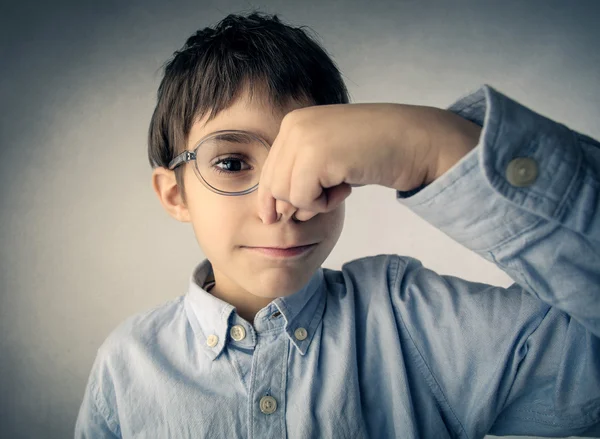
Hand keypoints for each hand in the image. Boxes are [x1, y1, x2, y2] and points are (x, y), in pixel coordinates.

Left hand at [257, 103, 480, 222]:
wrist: (413, 141)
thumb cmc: (375, 151)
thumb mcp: (329, 157)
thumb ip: (301, 175)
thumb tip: (275, 210)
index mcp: (294, 122)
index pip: (269, 169)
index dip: (271, 198)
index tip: (275, 217)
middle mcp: (294, 125)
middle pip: (273, 185)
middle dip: (298, 201)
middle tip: (330, 196)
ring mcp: (304, 138)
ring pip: (286, 194)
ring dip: (314, 203)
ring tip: (341, 188)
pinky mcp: (316, 156)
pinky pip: (303, 199)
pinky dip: (324, 204)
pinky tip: (346, 188)